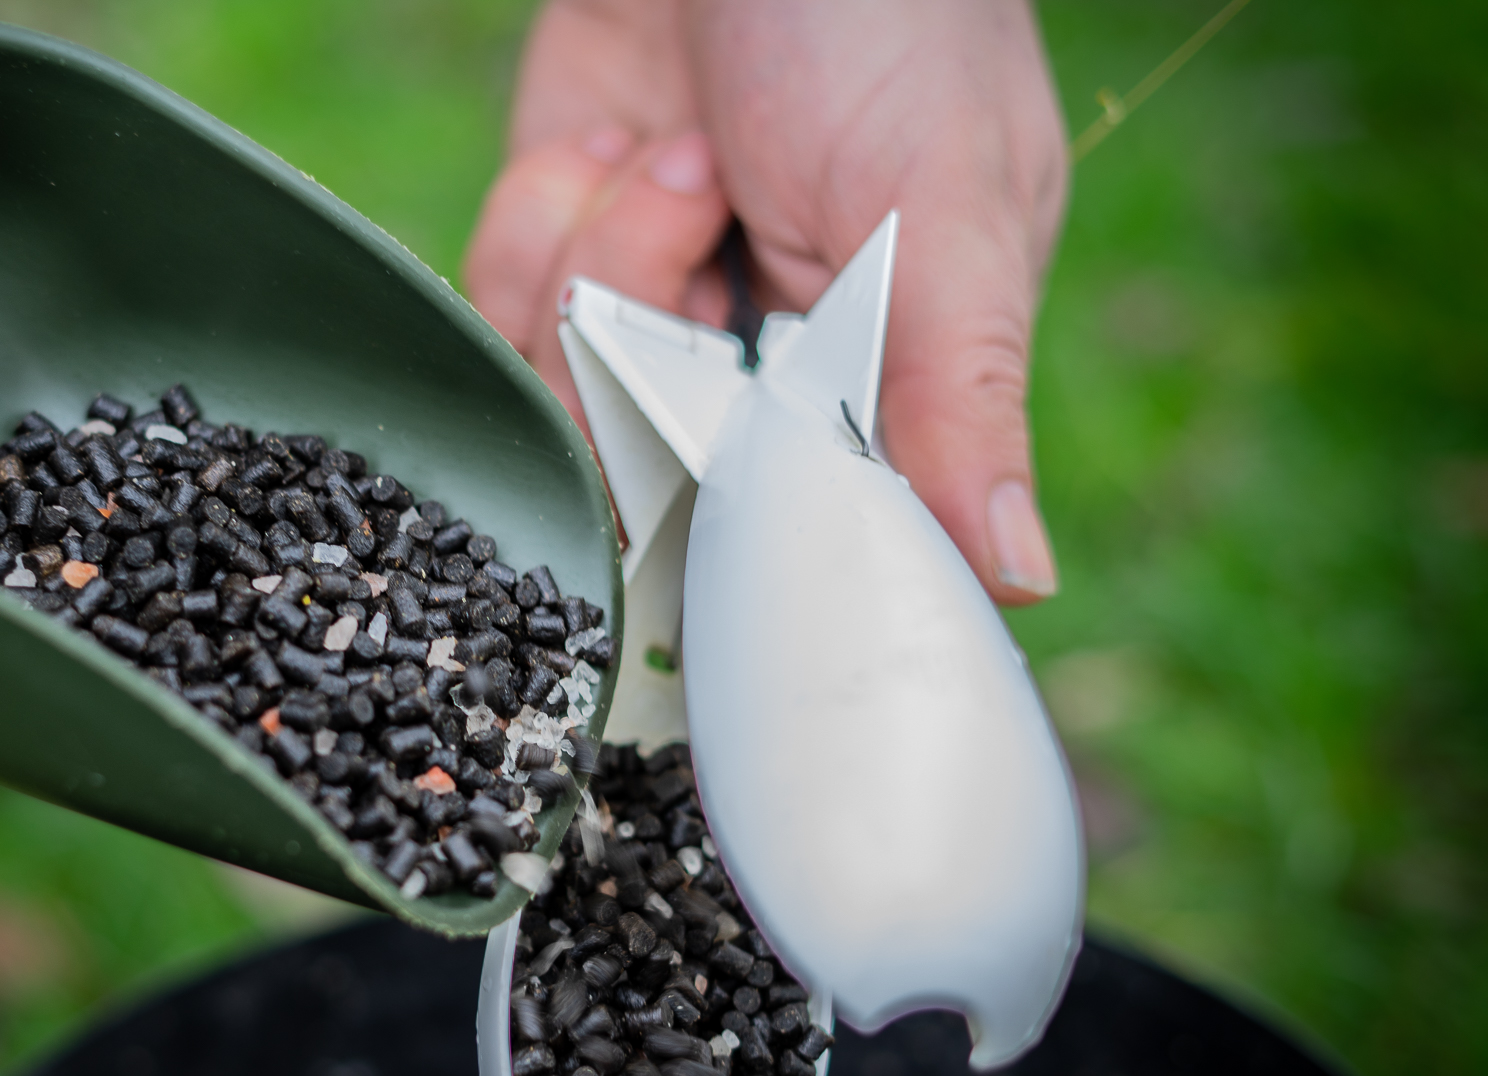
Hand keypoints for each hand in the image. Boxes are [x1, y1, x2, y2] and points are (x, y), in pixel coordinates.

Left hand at [463, 0, 1067, 603]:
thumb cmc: (894, 19)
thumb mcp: (948, 204)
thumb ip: (960, 393)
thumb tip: (1020, 575)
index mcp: (878, 387)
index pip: (789, 535)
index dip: (726, 504)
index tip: (716, 390)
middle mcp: (756, 377)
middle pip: (643, 482)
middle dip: (646, 333)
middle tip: (707, 190)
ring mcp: (648, 320)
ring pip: (561, 398)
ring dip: (598, 251)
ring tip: (674, 149)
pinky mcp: (560, 264)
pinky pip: (500, 315)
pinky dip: (540, 216)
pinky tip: (607, 138)